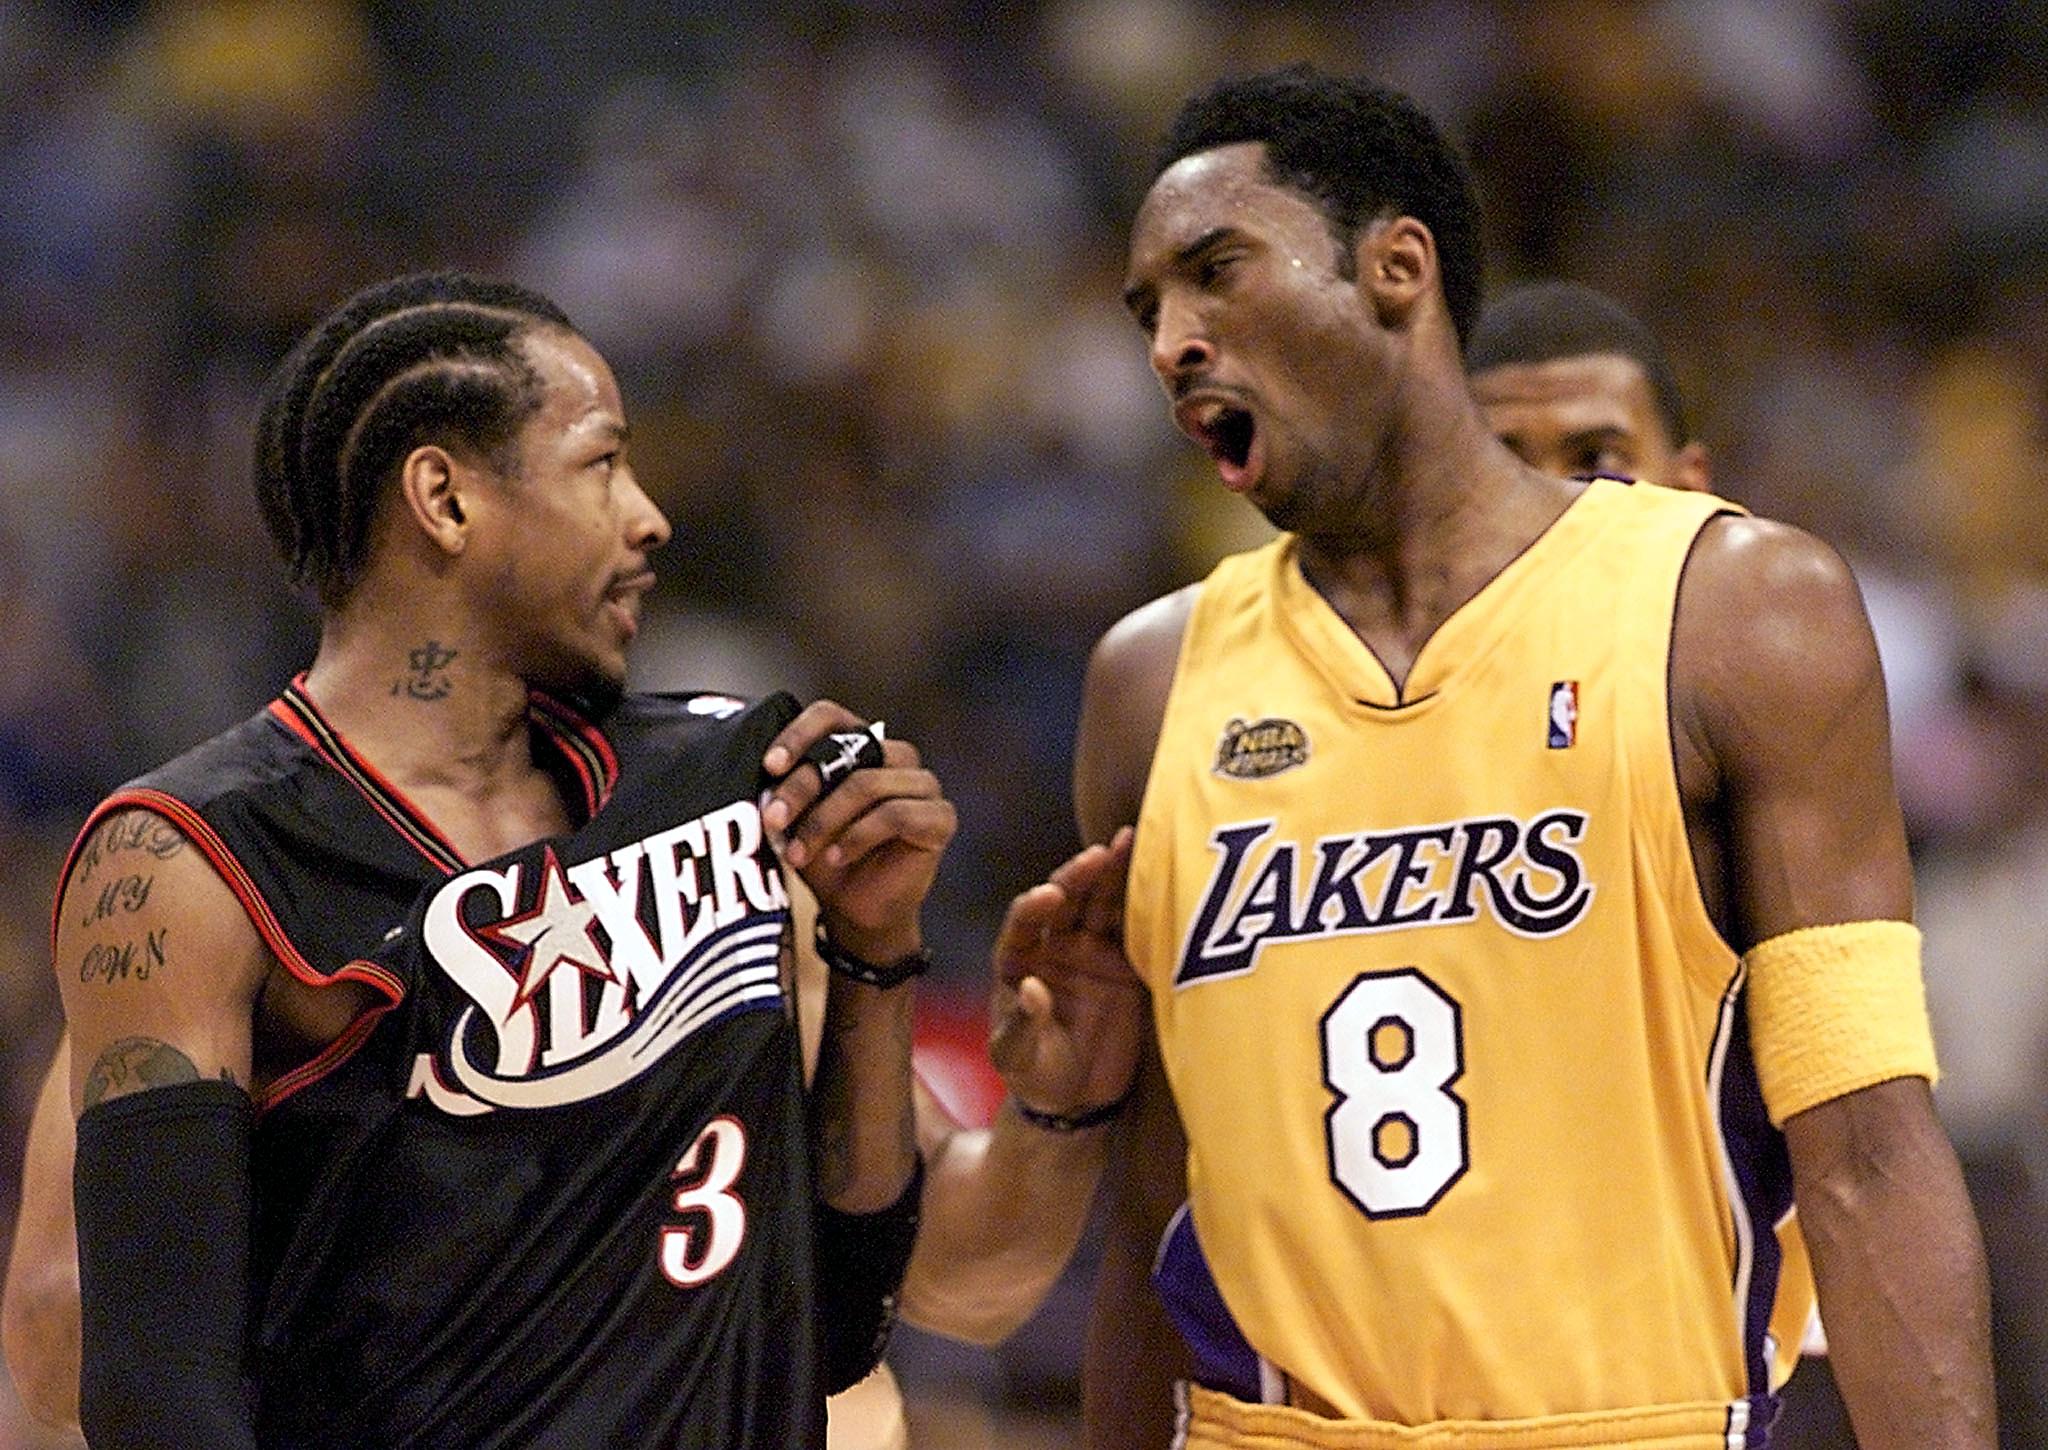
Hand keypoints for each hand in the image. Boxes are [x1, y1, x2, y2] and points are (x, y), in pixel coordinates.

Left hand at [761, 700, 955, 962]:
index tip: (770, 766)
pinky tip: (837, 856)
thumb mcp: (797, 819)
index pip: (831, 716)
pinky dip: (859, 836)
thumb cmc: (824, 857)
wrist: (856, 912)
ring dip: (825, 819)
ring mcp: (923, 785)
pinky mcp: (939, 818)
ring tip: (800, 853)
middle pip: (847, 751)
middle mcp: (896, 757)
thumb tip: (766, 774)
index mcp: (861, 746)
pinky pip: (896, 814)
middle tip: (772, 820)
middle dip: (802, 786)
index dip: (798, 735)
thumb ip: (787, 790)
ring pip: (867, 783)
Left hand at [989, 829, 1145, 1116]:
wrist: (1076, 1099)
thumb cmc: (1034, 1075)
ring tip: (1131, 841)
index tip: (1049, 895)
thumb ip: (1023, 1024)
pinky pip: (1136, 927)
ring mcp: (1092, 951)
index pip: (1023, 922)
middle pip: (1067, 901)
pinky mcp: (1126, 964)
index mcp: (1017, 959)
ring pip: (1103, 904)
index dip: (1034, 906)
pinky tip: (1162, 876)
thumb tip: (1032, 988)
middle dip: (1080, 876)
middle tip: (1098, 853)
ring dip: (1116, 874)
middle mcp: (1054, 945)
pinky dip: (1147, 903)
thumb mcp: (1018, 1057)